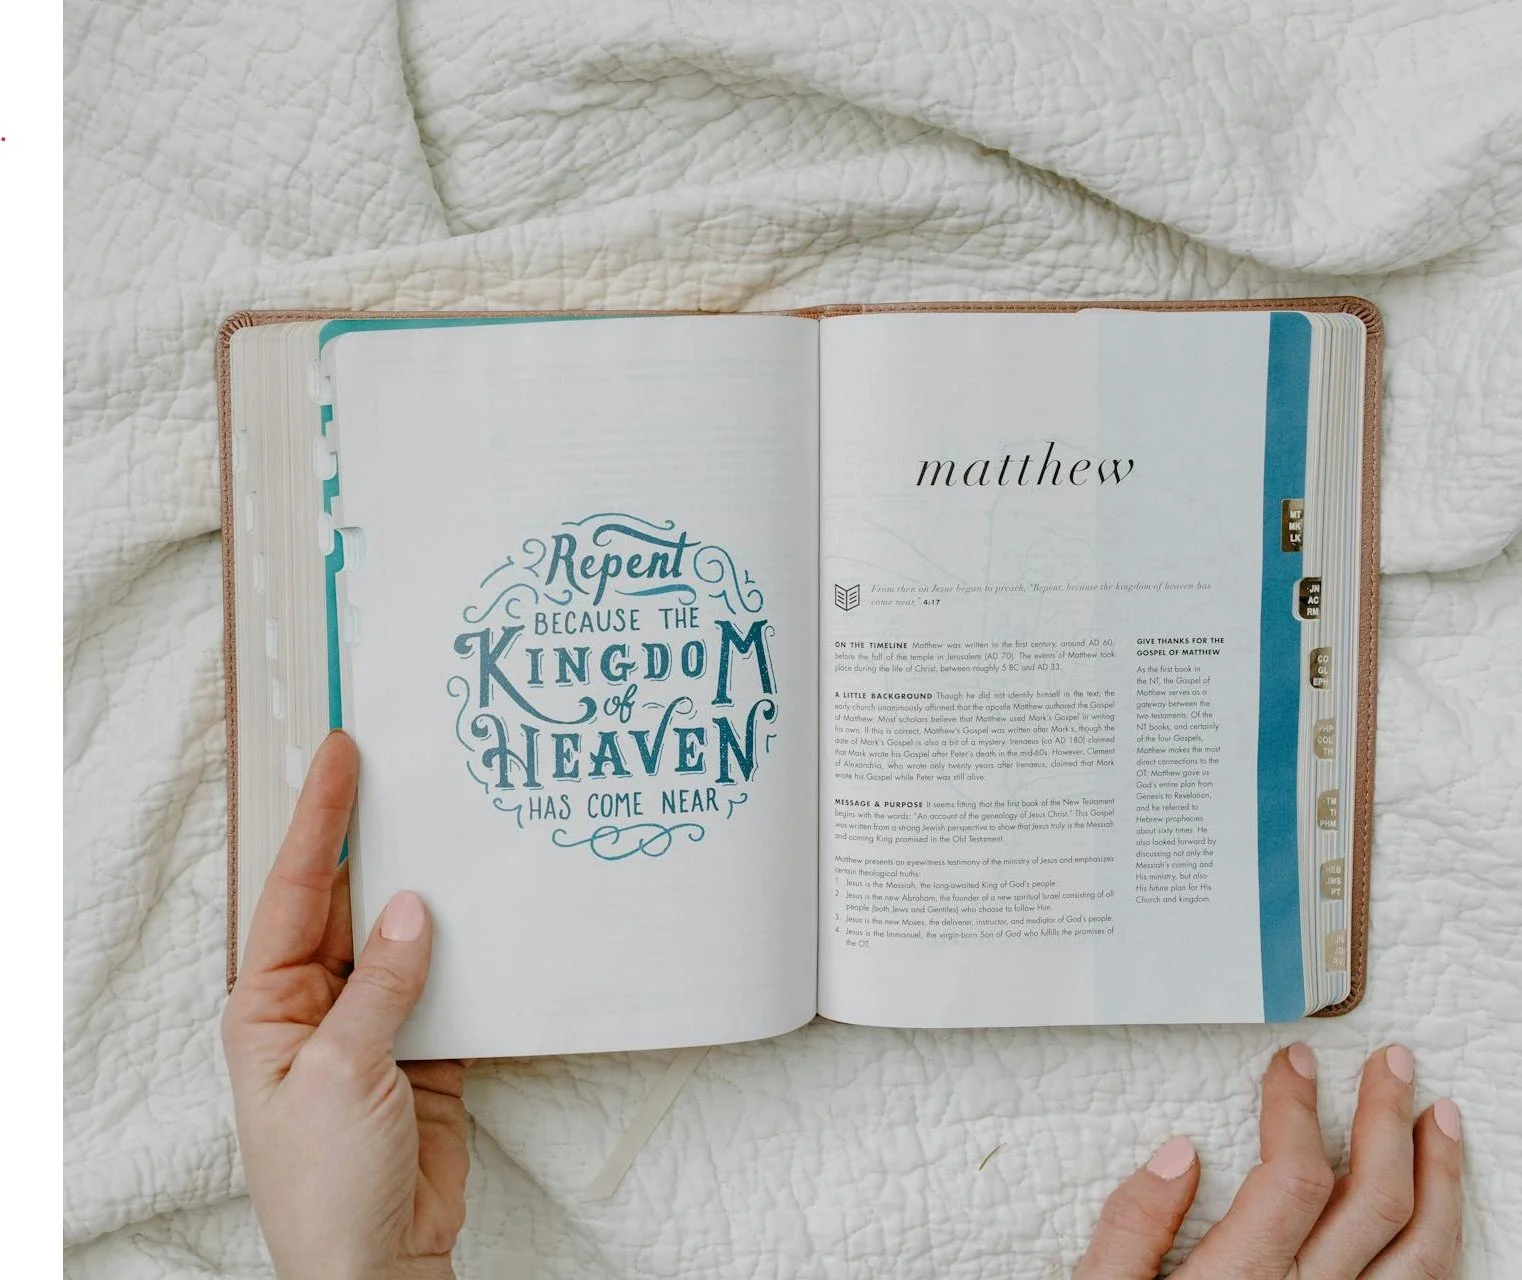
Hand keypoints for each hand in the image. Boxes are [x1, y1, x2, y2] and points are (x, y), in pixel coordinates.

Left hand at [221, 731, 469, 1279]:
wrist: (377, 1264)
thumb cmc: (326, 1184)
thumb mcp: (342, 1073)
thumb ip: (382, 985)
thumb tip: (411, 907)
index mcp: (269, 1004)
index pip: (296, 890)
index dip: (319, 819)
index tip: (339, 755)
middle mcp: (319, 1003)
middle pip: (351, 901)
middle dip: (377, 839)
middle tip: (407, 766)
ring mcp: (376, 1022)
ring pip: (407, 935)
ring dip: (433, 890)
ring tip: (461, 825)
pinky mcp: (427, 1047)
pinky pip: (449, 979)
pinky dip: (472, 947)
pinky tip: (494, 908)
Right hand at [1076, 1043, 1461, 1277]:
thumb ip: (1131, 1228)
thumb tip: (1178, 1153)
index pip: (1290, 1176)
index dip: (1298, 1108)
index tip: (1292, 1064)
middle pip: (1371, 1202)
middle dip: (1386, 1120)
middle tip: (1391, 1065)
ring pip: (1422, 1255)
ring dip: (1439, 1177)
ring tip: (1439, 1119)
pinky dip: (1444, 1244)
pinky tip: (1439, 1208)